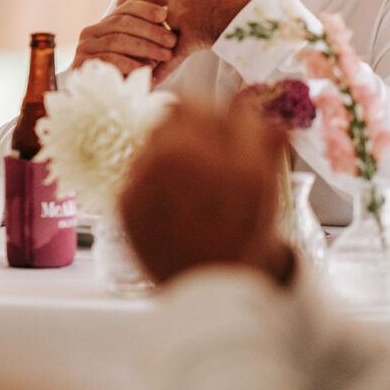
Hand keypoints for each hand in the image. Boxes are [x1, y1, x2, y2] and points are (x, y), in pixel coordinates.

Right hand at [71, 0, 174, 76]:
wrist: (101, 104)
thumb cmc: (127, 75)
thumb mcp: (138, 54)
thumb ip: (145, 37)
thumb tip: (165, 22)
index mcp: (104, 24)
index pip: (125, 9)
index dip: (145, 9)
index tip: (164, 15)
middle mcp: (90, 32)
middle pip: (121, 23)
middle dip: (150, 31)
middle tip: (171, 40)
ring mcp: (83, 48)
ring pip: (117, 40)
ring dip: (145, 47)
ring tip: (165, 55)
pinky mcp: (80, 64)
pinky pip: (109, 59)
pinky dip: (130, 63)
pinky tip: (147, 69)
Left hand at [118, 96, 291, 288]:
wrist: (212, 288)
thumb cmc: (243, 237)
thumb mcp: (265, 186)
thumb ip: (262, 139)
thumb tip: (260, 106)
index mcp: (209, 149)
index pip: (199, 102)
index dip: (215, 114)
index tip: (223, 129)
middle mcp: (172, 159)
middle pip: (173, 114)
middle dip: (192, 127)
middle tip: (208, 150)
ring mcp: (142, 180)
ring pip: (152, 140)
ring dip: (172, 149)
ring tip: (191, 180)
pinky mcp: (125, 203)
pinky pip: (137, 171)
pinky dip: (154, 179)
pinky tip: (174, 202)